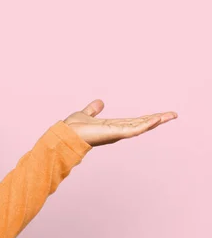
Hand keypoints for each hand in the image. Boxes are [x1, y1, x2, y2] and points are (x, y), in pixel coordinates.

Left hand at [63, 99, 177, 146]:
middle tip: (173, 114)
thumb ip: (93, 109)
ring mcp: (117, 133)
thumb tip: (100, 102)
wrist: (65, 134)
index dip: (147, 118)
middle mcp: (117, 130)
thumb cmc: (73, 128)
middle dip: (157, 119)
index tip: (159, 114)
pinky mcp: (115, 134)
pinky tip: (157, 119)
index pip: (134, 121)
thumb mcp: (86, 114)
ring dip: (156, 121)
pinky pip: (134, 129)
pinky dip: (146, 125)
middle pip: (141, 124)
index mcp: (113, 126)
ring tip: (170, 115)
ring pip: (141, 126)